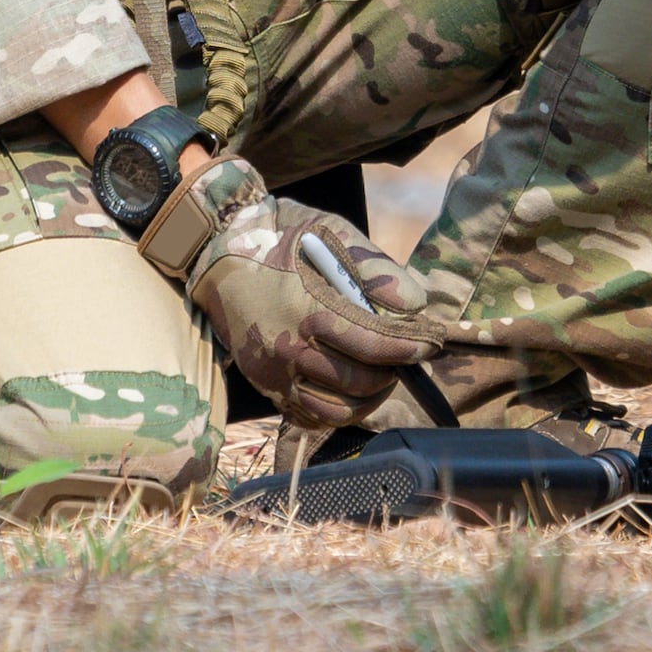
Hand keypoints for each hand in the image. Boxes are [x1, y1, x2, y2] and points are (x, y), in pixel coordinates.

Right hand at [181, 181, 438, 430]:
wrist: (220, 255)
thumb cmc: (283, 238)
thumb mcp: (331, 234)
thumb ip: (375, 268)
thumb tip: (416, 304)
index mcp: (308, 310)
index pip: (374, 345)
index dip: (411, 348)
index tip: (431, 342)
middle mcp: (289, 349)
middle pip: (361, 382)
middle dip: (394, 372)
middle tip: (406, 356)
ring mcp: (274, 374)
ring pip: (339, 409)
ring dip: (371, 396)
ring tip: (383, 373)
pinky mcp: (266, 387)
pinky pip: (311, 417)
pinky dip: (340, 410)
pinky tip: (353, 388)